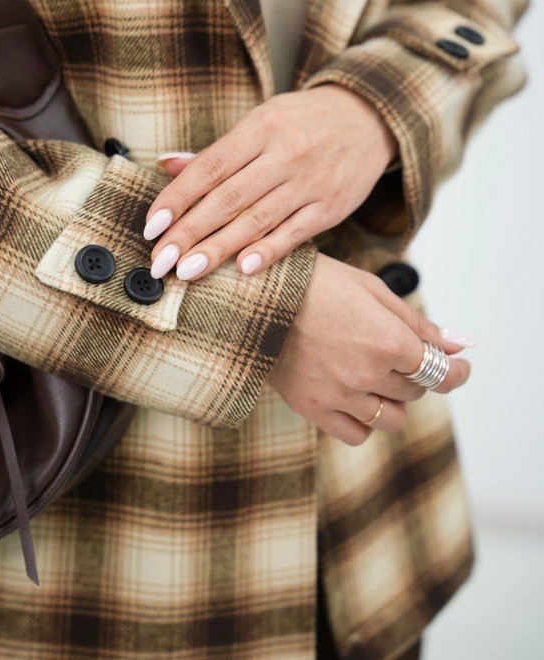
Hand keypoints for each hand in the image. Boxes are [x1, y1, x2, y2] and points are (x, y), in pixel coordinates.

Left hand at [143, 85, 398, 279]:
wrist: (370, 119)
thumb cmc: (303, 122)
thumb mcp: (262, 121)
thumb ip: (216, 151)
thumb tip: (166, 164)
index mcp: (261, 127)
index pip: (209, 167)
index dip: (177, 198)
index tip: (151, 226)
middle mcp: (285, 153)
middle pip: (228, 198)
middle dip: (189, 232)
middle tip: (161, 261)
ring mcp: (310, 182)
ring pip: (257, 219)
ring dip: (219, 248)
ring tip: (188, 271)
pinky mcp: (331, 207)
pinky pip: (295, 233)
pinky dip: (268, 251)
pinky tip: (242, 268)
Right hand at [267, 254, 471, 445]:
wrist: (256, 296)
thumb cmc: (316, 284)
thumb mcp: (373, 292)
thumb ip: (419, 325)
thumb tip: (461, 345)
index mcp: (387, 340)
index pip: (440, 373)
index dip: (458, 373)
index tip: (461, 368)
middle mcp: (367, 373)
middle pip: (415, 391)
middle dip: (413, 373)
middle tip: (393, 351)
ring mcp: (339, 394)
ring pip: (391, 418)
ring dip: (392, 399)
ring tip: (372, 374)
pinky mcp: (312, 408)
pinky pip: (356, 434)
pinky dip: (364, 420)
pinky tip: (355, 397)